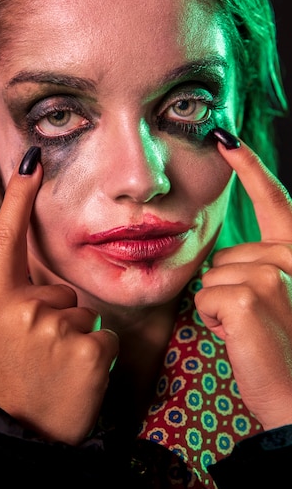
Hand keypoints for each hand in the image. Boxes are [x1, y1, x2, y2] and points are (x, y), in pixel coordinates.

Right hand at [0, 151, 118, 444]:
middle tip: (42, 351)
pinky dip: (96, 355)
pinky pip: (103, 335)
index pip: (6, 239)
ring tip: (58, 367)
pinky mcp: (89, 349)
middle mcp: (22, 309)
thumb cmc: (12, 378)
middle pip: (62, 289)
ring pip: (84, 313)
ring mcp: (55, 329)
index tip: (30, 163)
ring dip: (77, 337)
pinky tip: (78, 376)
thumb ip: (15, 297)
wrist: (24, 434)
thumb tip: (37, 272)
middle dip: (60, 316)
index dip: (17, 199)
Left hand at [195, 138, 291, 429]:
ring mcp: (272, 275)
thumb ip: (263, 268)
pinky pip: (205, 297)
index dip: (250, 167)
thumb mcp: (282, 299)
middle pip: (226, 254)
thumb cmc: (286, 350)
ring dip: (221, 305)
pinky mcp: (247, 296)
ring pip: (211, 275)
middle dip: (230, 288)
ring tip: (253, 330)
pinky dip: (214, 322)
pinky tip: (242, 338)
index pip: (274, 200)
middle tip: (260, 321)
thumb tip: (228, 257)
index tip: (228, 138)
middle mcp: (291, 258)